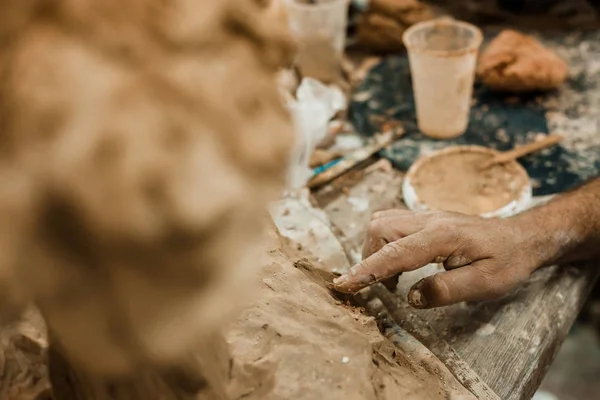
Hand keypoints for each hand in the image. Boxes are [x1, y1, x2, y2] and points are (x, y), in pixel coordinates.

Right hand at [333, 209, 542, 307]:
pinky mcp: (425, 220)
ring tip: (388, 279)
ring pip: (382, 223)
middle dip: (368, 258)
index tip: (343, 285)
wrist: (522, 237)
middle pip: (379, 228)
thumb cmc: (507, 262)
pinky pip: (392, 224)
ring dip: (375, 250)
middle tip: (378, 287)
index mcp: (441, 237)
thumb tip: (411, 297)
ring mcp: (426, 217)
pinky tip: (398, 265)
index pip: (394, 253)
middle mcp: (428, 220)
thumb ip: (447, 290)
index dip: (366, 270)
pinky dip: (384, 244)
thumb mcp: (486, 283)